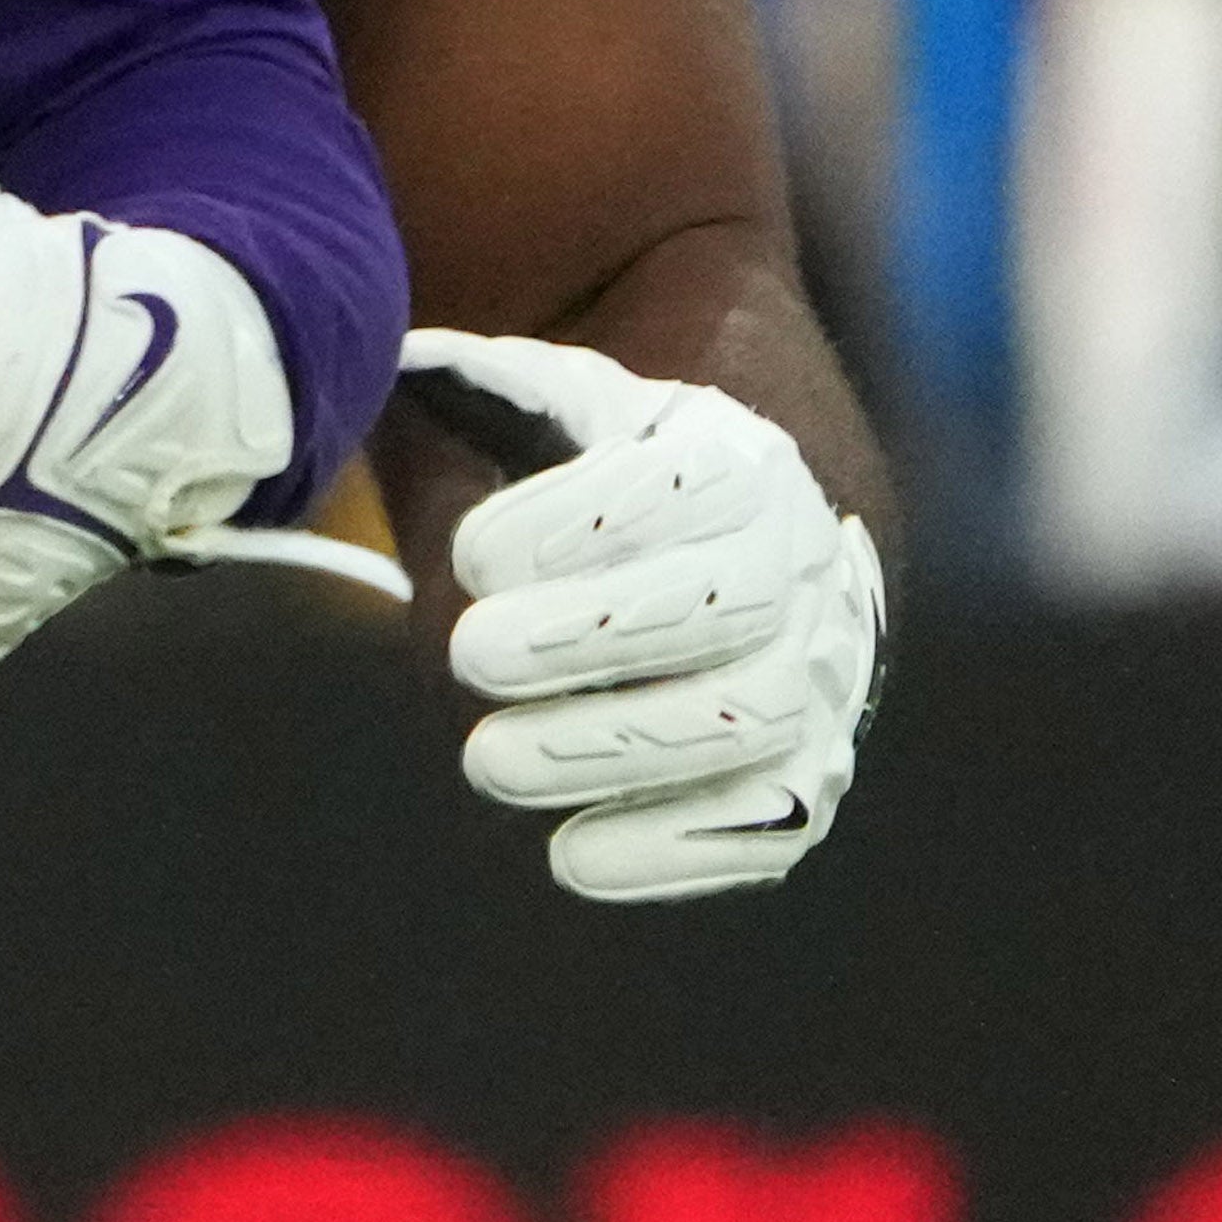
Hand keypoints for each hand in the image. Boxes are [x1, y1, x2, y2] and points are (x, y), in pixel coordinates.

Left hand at [403, 326, 883, 902]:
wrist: (751, 569)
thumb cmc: (623, 483)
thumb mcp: (567, 412)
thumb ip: (493, 391)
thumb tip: (407, 365)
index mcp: (741, 464)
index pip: (687, 481)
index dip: (586, 518)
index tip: (471, 550)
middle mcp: (798, 569)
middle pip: (721, 605)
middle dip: (589, 635)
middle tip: (465, 655)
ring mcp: (815, 679)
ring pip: (745, 720)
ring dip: (613, 749)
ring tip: (487, 762)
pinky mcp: (805, 781)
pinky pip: (766, 822)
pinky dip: (676, 849)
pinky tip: (572, 856)